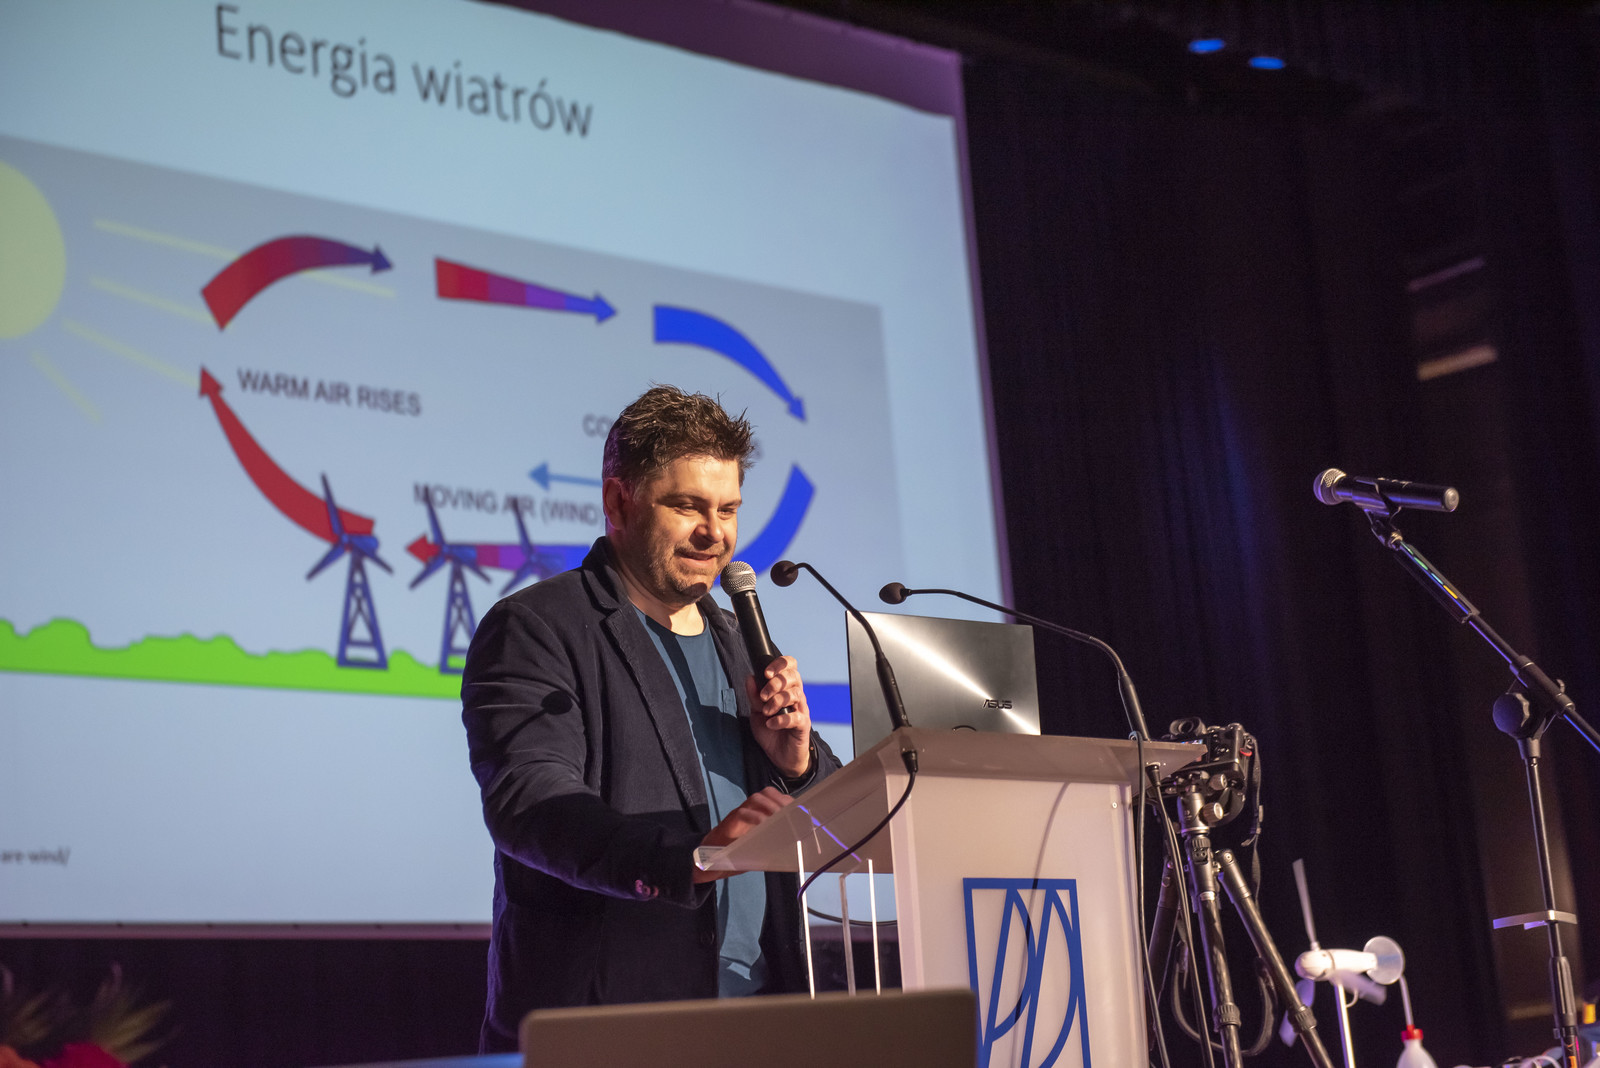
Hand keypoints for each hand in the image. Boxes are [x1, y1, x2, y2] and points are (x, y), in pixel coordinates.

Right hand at [693, 786, 793, 882]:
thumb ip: (774, 843)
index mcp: (759, 813)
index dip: (789, 802)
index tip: (801, 810)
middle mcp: (750, 809)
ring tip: (781, 818)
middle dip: (782, 801)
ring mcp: (739, 813)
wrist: (709, 859)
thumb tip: (798, 849)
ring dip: (771, 806)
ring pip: (756, 799)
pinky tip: (764, 825)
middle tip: (792, 814)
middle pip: (768, 794)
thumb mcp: (759, 848)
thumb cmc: (737, 853)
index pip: (777, 798)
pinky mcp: (729, 822)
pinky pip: (742, 813)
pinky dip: (755, 818)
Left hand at [744, 655, 811, 778]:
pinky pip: (796, 717)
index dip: (780, 664)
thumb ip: (754, 696)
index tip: (766, 673)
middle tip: (763, 697)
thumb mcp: (756, 712)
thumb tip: (750, 677)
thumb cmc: (770, 731)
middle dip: (775, 683)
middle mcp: (796, 696)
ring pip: (795, 694)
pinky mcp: (803, 725)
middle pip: (794, 676)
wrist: (780, 757)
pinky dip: (781, 720)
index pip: (791, 666)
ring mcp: (801, 710)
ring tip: (766, 712)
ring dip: (777, 701)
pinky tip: (771, 724)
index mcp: (786, 688)